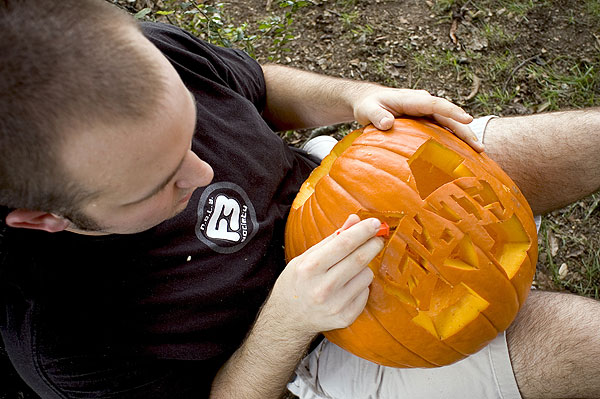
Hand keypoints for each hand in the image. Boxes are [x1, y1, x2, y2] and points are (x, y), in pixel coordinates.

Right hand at [271, 215, 383, 334]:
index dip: (363, 231)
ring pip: (366, 275)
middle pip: (359, 259)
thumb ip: (331, 239)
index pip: (344, 243)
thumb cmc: (296, 282)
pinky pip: (365, 292)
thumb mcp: (306, 257)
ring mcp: (335, 305)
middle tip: (377, 238)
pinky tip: (347, 287)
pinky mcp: (345, 317)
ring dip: (364, 267)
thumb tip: (355, 220)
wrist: (287, 318)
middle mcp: (323, 287)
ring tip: (350, 270)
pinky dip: (361, 286)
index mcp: (310, 267)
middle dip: (373, 244)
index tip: (375, 223)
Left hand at [353, 86, 483, 151]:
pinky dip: (455, 140)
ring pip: (450, 124)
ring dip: (465, 137)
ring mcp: (427, 113)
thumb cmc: (368, 105)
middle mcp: (424, 104)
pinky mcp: (427, 122)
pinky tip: (464, 154)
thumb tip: (388, 124)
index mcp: (412, 99)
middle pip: (449, 116)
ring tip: (480, 152)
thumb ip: (376, 116)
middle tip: (480, 147)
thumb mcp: (367, 110)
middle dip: (465, 130)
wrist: (370, 101)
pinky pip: (444, 130)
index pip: (435, 105)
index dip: (451, 112)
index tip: (467, 120)